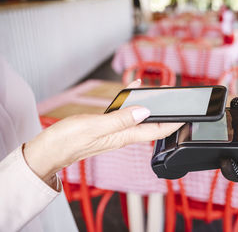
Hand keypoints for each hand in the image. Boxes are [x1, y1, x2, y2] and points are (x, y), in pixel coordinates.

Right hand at [24, 80, 183, 182]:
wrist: (48, 149)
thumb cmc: (67, 141)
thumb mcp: (94, 127)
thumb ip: (120, 119)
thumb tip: (145, 111)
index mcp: (123, 136)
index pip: (156, 130)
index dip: (174, 123)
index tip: (188, 115)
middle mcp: (122, 134)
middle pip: (152, 124)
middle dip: (168, 114)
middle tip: (180, 103)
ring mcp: (114, 130)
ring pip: (140, 116)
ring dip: (153, 106)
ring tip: (163, 94)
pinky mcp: (105, 125)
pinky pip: (124, 111)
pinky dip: (131, 100)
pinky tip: (134, 89)